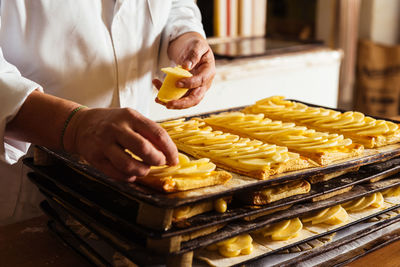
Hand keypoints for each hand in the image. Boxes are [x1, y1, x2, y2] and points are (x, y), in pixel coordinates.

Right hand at [64, 107, 178, 181]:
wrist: (81, 124)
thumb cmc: (113, 123)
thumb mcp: (131, 119)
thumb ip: (149, 133)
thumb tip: (170, 154)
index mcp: (131, 116)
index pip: (157, 134)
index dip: (170, 149)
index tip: (174, 159)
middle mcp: (116, 128)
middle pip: (144, 149)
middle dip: (157, 160)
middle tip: (160, 162)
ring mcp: (104, 143)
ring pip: (128, 165)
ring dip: (142, 171)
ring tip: (144, 168)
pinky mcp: (95, 157)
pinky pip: (116, 174)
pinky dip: (128, 177)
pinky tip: (131, 173)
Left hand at [154, 32, 215, 108]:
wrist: (194, 49)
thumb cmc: (197, 46)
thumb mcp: (197, 45)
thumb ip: (194, 55)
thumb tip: (187, 66)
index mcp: (209, 72)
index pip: (201, 81)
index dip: (190, 84)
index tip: (177, 83)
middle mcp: (204, 84)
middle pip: (195, 98)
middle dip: (182, 104)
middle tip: (169, 104)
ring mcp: (195, 89)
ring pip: (185, 101)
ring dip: (172, 102)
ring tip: (158, 99)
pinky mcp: (187, 91)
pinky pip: (178, 96)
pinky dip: (167, 96)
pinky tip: (157, 92)